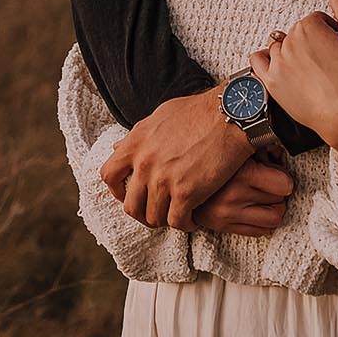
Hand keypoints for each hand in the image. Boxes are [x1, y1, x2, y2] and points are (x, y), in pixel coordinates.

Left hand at [100, 87, 254, 230]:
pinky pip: (177, 222)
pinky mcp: (186, 192)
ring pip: (153, 217)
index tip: (129, 194)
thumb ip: (138, 136)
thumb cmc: (199, 112)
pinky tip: (193, 218)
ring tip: (178, 214)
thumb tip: (118, 146)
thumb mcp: (159, 117)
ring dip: (165, 219)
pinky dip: (185, 224)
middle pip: (130, 205)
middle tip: (156, 212)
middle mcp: (144, 163)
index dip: (117, 191)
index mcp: (135, 143)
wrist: (229, 115)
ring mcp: (163, 179)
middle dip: (142, 213)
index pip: (108, 175)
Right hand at [190, 154, 295, 235]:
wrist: (180, 173)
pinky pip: (259, 232)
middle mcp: (233, 196)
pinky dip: (263, 222)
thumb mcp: (239, 147)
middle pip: (280, 200)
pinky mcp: (221, 226)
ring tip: (264, 199)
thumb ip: (263, 148)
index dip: (284, 178)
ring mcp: (227, 213)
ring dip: (273, 209)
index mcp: (240, 173)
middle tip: (269, 185)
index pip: (285, 185)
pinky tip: (255, 210)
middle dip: (277, 192)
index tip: (277, 175)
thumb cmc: (213, 155)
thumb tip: (279, 153)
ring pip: (273, 219)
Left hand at [248, 0, 337, 176]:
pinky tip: (280, 66)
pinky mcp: (271, 82)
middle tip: (329, 61)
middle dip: (312, 42)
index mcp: (309, 27)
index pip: (316, 20)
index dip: (331, 32)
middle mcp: (290, 42)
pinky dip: (265, 59)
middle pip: (298, 32)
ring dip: (293, 52)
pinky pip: (257, 61)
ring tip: (311, 70)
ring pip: (281, 46)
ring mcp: (278, 63)